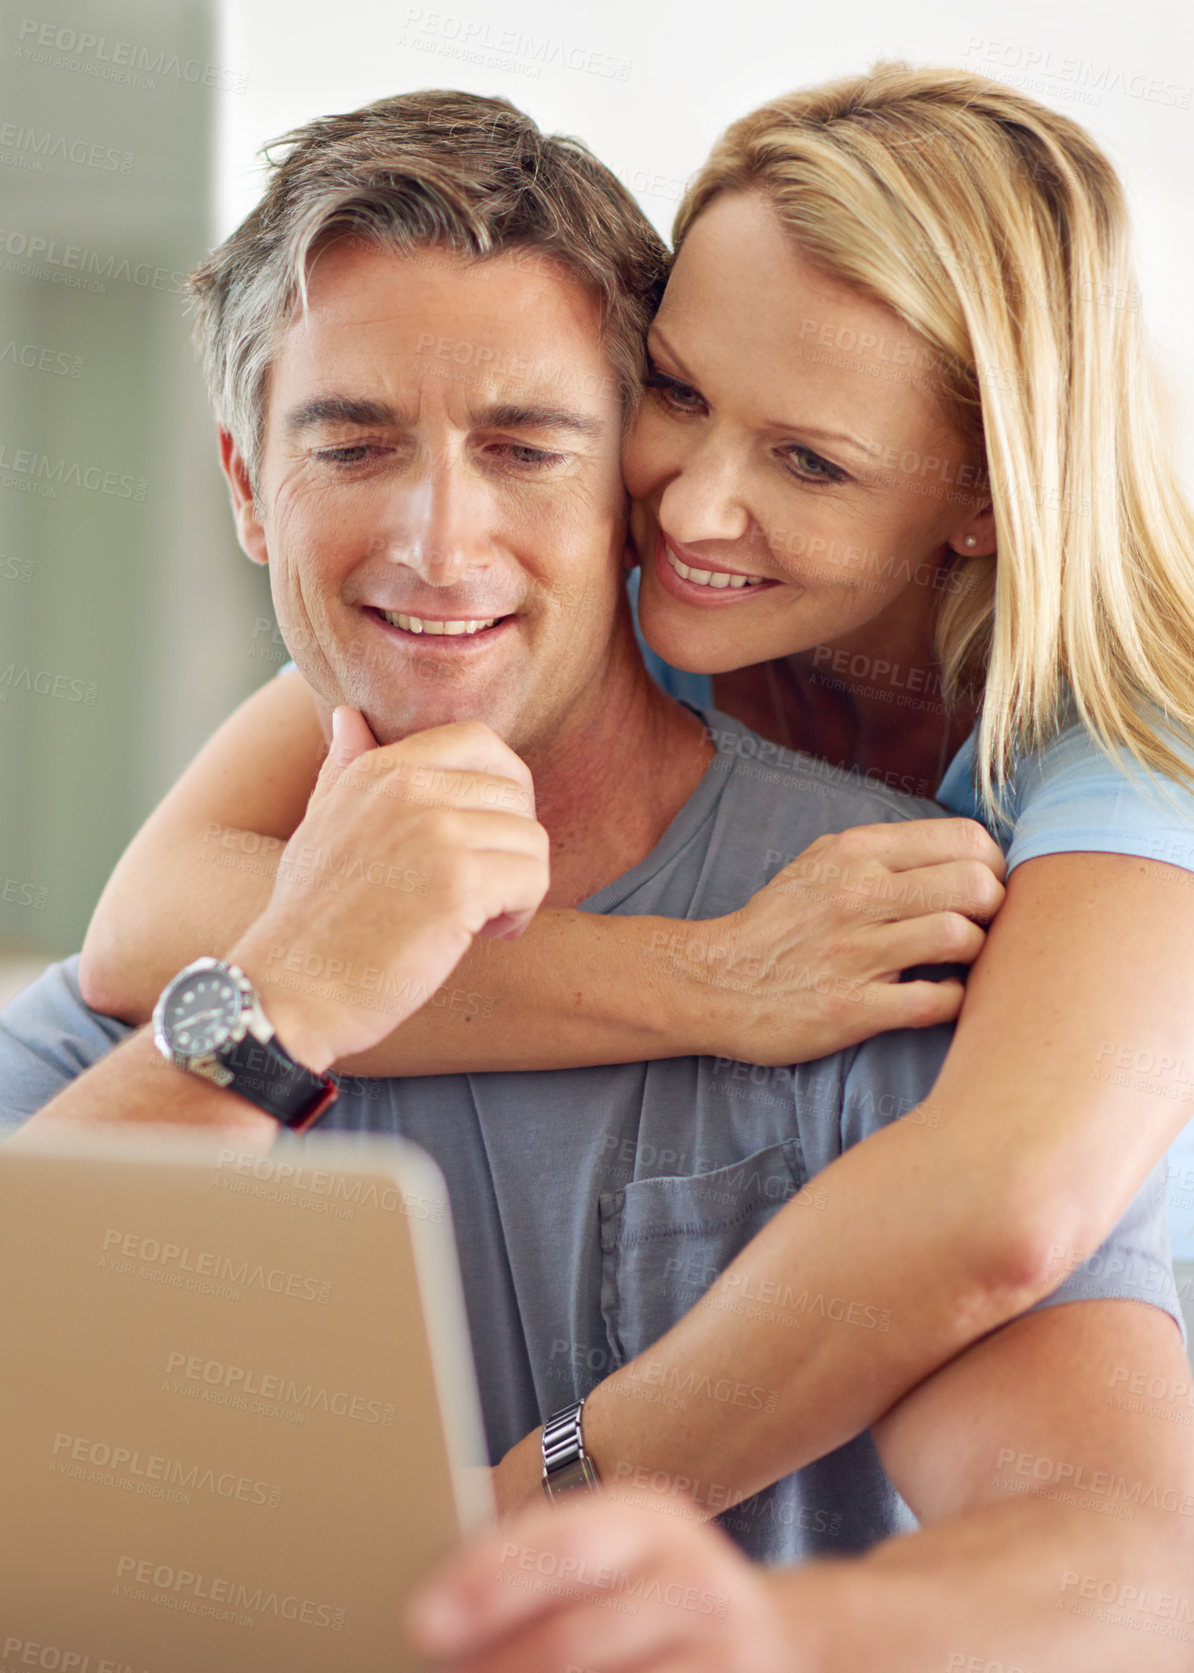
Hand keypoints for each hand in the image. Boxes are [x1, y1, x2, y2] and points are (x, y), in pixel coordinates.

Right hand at [229, 709, 549, 1071]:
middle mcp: (409, 788)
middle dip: (512, 843)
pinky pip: (532, 880)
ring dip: (518, 884)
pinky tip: (483, 936)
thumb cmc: (309, 920)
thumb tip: (350, 716)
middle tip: (483, 888)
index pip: (480, 741)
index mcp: (381, 768)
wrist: (291, 990)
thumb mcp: (319, 825)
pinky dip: (520, 914)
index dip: (502, 787)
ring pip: (531, 839)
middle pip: (515, 792)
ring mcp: (436, 832)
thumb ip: (345, 768)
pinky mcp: (458, 884)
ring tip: (479, 918)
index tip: (485, 835)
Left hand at [405, 1493, 793, 1671]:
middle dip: (494, 1666)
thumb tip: (437, 1591)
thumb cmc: (651, 1593)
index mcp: (651, 1518)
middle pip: (574, 1637)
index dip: (487, 1584)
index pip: (561, 1548)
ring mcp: (723, 1653)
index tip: (421, 1619)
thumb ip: (533, 1556)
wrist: (772, 1643)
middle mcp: (694, 1580)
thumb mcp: (609, 1550)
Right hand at [683, 817, 1005, 1063]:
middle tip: (983, 926)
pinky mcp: (852, 1009)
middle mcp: (857, 895)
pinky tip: (940, 995)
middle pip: (975, 885)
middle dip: (995, 908)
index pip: (965, 838)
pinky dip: (953, 1001)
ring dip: (977, 955)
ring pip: (960, 939)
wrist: (713, 982)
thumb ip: (882, 851)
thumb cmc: (776, 924)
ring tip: (960, 962)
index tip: (986, 886)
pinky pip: (935, 1002)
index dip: (993, 864)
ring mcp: (856, 953)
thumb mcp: (820, 862)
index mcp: (855, 852)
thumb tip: (956, 849)